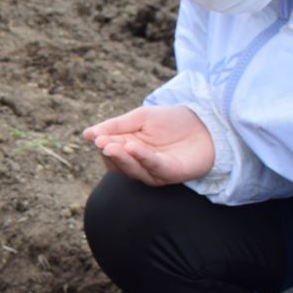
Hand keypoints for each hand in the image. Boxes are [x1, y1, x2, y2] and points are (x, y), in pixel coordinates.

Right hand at [83, 104, 214, 185]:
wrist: (205, 124)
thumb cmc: (172, 121)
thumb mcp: (141, 117)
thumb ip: (116, 126)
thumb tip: (87, 134)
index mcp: (128, 149)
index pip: (109, 149)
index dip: (101, 143)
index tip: (95, 136)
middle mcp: (138, 164)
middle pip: (118, 162)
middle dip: (109, 152)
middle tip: (102, 143)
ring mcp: (153, 171)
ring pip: (132, 169)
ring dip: (121, 158)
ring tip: (111, 146)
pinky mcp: (169, 174)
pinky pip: (153, 167)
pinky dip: (142, 158)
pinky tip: (133, 147)